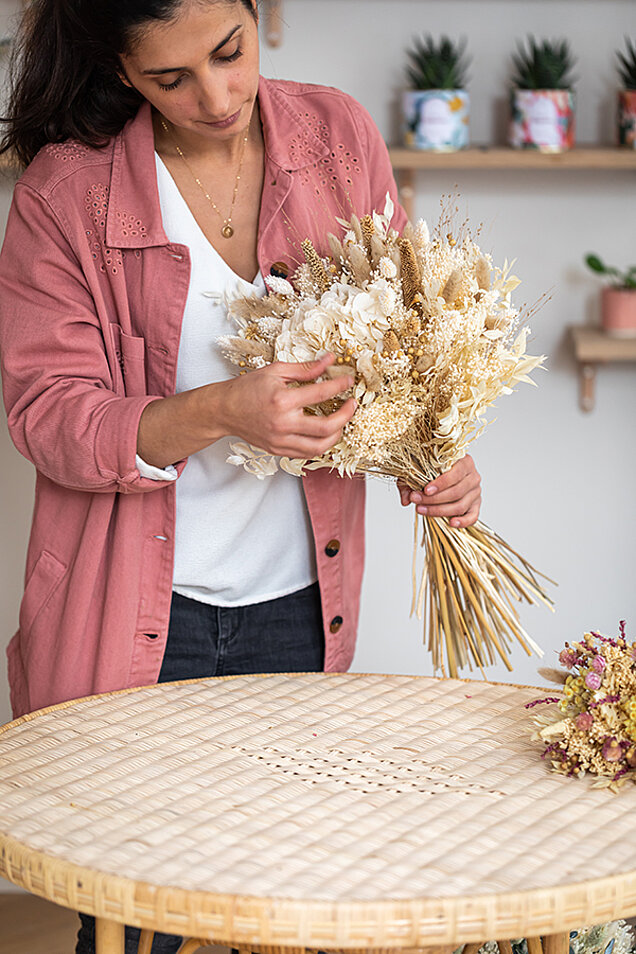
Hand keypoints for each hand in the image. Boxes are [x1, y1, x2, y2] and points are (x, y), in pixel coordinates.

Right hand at [217, 353, 356, 458]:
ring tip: (341, 422)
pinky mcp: (278, 450)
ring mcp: (281, 440)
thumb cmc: (246, 389)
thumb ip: (305, 369)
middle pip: (326, 427)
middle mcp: (283, 424)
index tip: (348, 381)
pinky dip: (320, 445)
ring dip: (336, 434)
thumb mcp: (275, 371)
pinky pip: (306, 453)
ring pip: (319, 447)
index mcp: (282, 400)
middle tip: (352, 405)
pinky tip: (324, 434)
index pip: (321, 394)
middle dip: (346, 416)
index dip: (339, 386)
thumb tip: (328, 360)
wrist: (224, 410)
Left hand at [397, 455, 481, 527]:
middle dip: (434, 499)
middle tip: (416, 500)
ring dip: (439, 510)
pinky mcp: (476, 505)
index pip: (455, 474)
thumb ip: (410, 482)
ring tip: (421, 510)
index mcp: (465, 462)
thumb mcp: (419, 469)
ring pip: (460, 505)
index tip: (425, 490)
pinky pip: (473, 516)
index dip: (440, 484)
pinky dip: (463, 522)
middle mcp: (473, 477)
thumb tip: (406, 500)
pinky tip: (451, 523)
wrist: (445, 470)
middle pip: (456, 492)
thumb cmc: (434, 467)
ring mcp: (476, 492)